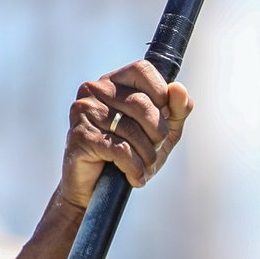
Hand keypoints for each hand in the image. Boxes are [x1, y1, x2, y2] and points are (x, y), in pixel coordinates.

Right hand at [60, 60, 193, 208]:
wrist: (97, 188)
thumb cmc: (131, 155)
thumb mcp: (161, 133)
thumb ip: (176, 111)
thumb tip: (179, 89)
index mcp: (114, 82)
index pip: (143, 70)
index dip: (161, 94)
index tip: (164, 118)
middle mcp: (95, 90)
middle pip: (142, 103)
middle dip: (158, 133)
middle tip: (154, 151)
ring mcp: (84, 111)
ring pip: (132, 129)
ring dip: (147, 156)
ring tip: (143, 167)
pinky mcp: (80, 136)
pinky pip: (121, 150)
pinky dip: (134, 168)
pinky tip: (134, 177)